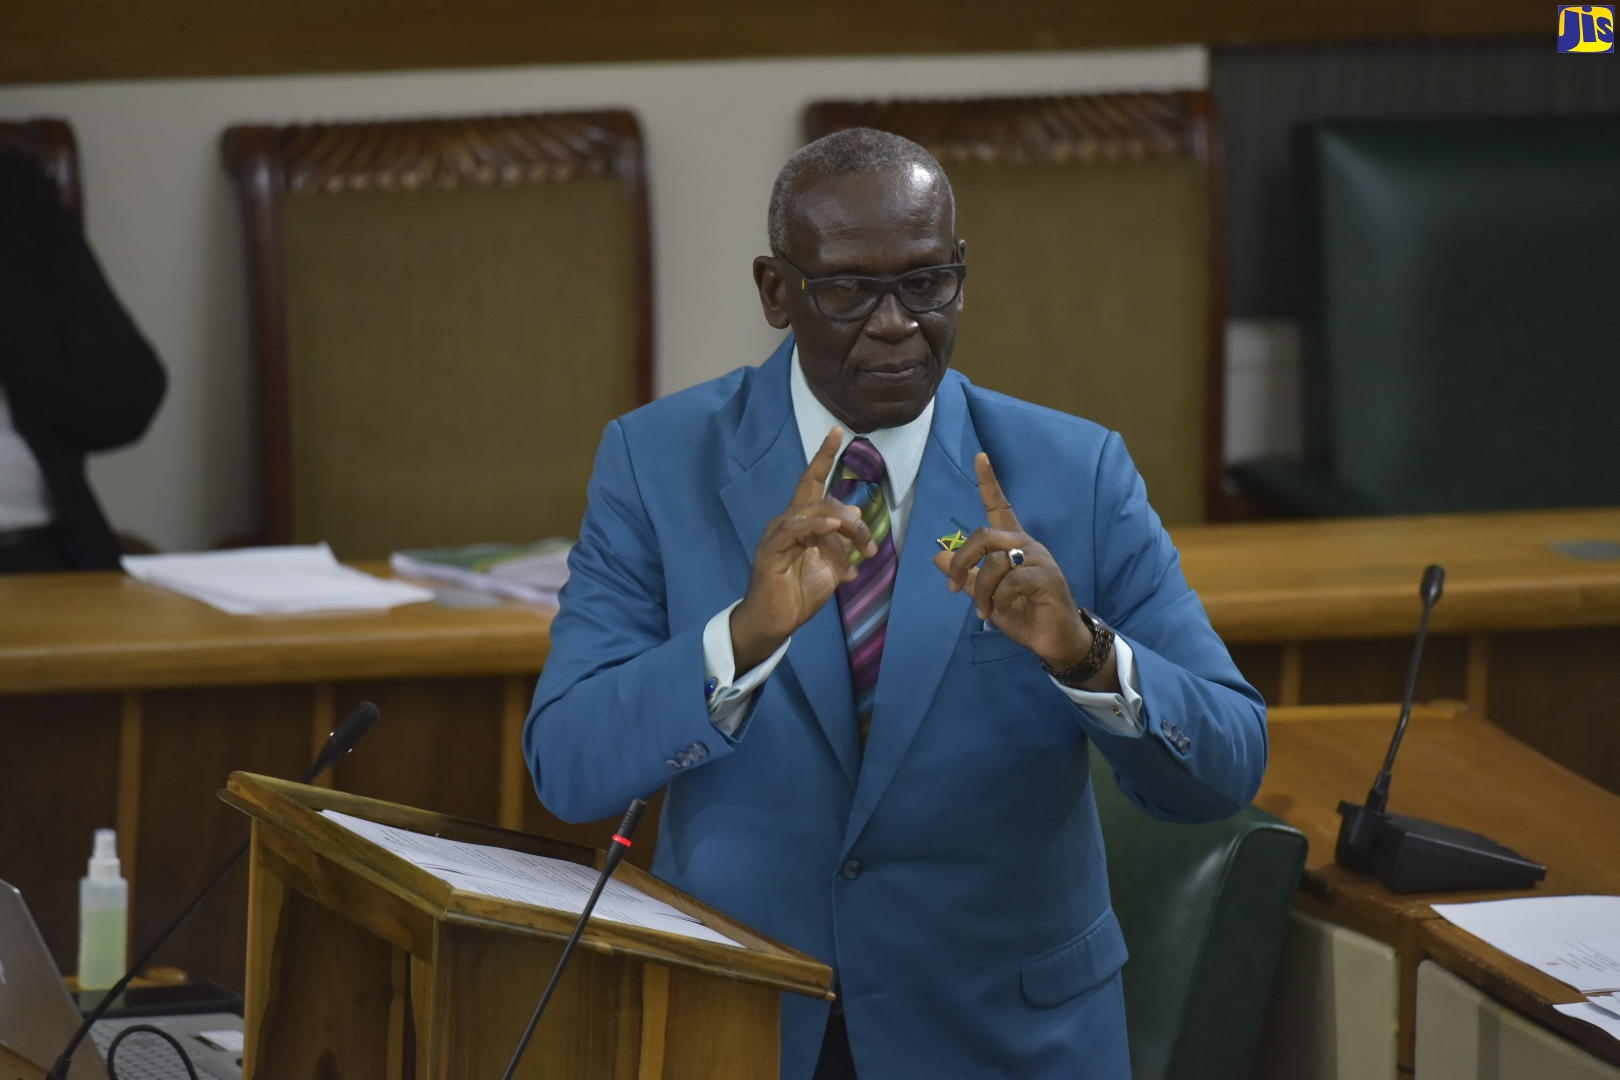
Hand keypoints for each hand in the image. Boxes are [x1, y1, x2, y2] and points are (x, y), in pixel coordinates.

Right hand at [731, 427, 876, 670]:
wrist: (775, 623)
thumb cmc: (799, 594)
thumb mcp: (831, 564)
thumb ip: (842, 540)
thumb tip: (858, 514)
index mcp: (801, 522)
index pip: (811, 481)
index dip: (823, 456)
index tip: (838, 432)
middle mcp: (786, 522)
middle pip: (823, 501)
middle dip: (853, 522)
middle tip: (871, 548)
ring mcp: (776, 535)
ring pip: (813, 514)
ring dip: (843, 531)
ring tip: (862, 550)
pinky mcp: (770, 551)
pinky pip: (794, 531)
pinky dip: (815, 527)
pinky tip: (831, 528)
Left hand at [933, 452, 1098, 674]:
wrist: (1054, 641)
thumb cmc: (1023, 614)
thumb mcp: (986, 595)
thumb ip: (967, 575)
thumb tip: (937, 556)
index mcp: (1013, 544)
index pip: (1000, 506)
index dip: (989, 482)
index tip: (980, 456)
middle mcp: (1027, 544)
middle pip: (984, 535)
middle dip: (962, 562)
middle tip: (954, 588)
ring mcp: (1039, 560)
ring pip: (995, 562)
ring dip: (982, 591)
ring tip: (984, 612)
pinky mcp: (1047, 578)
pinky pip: (1012, 581)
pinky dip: (1000, 598)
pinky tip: (1003, 609)